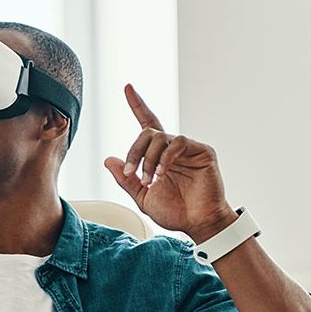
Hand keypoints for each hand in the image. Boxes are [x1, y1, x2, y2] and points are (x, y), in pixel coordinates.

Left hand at [104, 84, 235, 242]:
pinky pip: (178, 143)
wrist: (197, 224)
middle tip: (131, 173)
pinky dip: (165, 158)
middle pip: (147, 132)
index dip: (137, 104)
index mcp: (158, 156)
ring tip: (149, 180)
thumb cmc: (173, 212)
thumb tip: (109, 160)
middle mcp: (172, 148)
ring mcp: (188, 148)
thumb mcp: (142, 197)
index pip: (147, 124)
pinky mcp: (201, 151)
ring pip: (160, 138)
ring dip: (148, 159)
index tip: (127, 87)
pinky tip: (162, 174)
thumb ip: (125, 179)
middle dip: (134, 152)